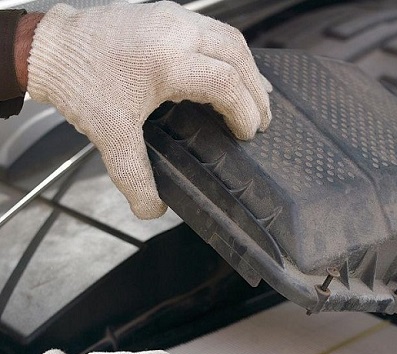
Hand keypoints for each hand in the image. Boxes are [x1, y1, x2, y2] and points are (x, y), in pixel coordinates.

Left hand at [27, 1, 271, 218]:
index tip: (247, 134)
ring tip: (254, 95)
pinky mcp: (165, 12)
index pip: (226, 84)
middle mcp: (174, 32)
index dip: (244, 112)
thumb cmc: (79, 84)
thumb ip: (135, 177)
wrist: (50, 49)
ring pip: (228, 37)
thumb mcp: (110, 135)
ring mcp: (171, 16)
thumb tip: (153, 208)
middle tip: (263, 118)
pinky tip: (228, 72)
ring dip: (246, 68)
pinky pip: (211, 29)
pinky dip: (228, 53)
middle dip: (256, 89)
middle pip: (237, 55)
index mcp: (166, 61)